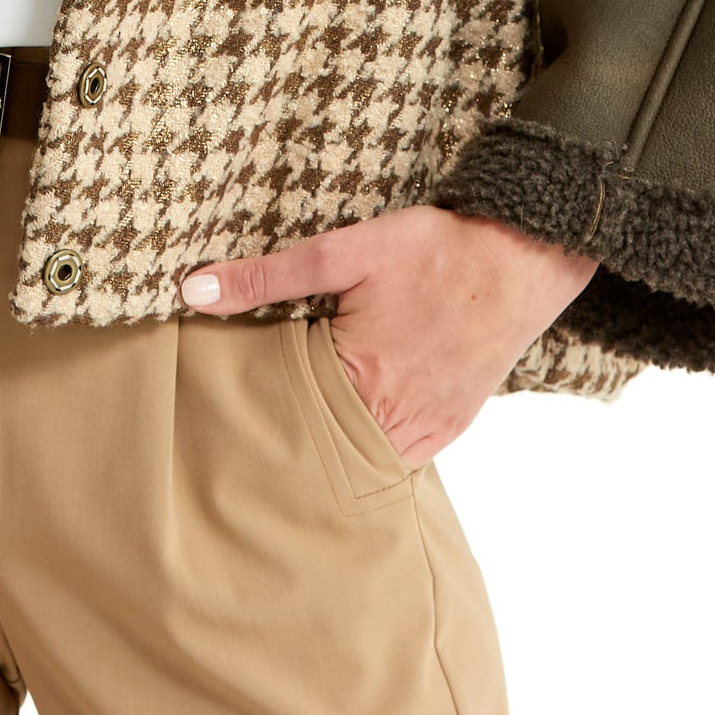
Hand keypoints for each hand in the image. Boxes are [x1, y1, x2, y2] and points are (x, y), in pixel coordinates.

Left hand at [179, 207, 597, 466]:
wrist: (521, 258)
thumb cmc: (435, 251)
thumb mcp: (344, 251)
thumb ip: (267, 276)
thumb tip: (193, 290)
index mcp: (362, 381)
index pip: (287, 421)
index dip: (254, 416)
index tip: (224, 415)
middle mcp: (398, 419)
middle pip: (325, 452)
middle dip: (289, 444)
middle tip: (246, 437)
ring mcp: (429, 429)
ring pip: (364, 463)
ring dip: (332, 451)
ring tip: (292, 434)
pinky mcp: (452, 425)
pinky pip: (403, 457)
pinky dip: (373, 449)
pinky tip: (348, 430)